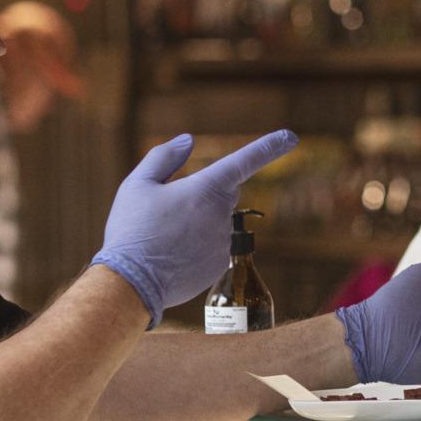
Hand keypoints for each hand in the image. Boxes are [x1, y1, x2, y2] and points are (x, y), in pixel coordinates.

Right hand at [93, 131, 299, 324]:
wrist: (130, 284)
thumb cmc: (131, 230)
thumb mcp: (137, 184)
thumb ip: (164, 157)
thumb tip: (188, 141)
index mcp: (205, 188)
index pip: (244, 161)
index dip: (269, 146)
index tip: (290, 136)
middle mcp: (222, 214)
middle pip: (224, 194)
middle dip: (204, 196)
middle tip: (168, 212)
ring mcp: (225, 242)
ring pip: (217, 222)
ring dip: (199, 224)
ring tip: (165, 239)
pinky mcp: (222, 264)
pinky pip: (215, 247)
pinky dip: (198, 247)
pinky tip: (174, 255)